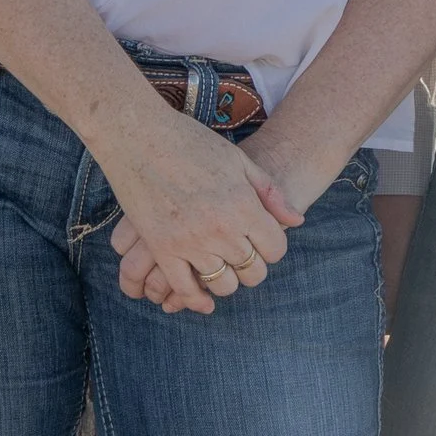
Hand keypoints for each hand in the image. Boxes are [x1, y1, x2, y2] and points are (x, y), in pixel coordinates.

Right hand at [103, 109, 301, 314]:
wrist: (138, 135)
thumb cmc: (191, 142)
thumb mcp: (239, 161)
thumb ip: (269, 193)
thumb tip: (297, 221)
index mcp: (244, 205)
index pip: (275, 249)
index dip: (273, 248)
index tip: (263, 242)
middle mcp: (221, 229)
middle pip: (252, 271)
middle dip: (253, 268)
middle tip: (243, 257)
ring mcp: (190, 242)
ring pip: (222, 285)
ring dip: (226, 282)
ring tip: (222, 269)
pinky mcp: (161, 249)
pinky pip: (184, 288)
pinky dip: (195, 299)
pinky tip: (202, 299)